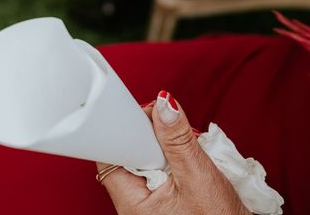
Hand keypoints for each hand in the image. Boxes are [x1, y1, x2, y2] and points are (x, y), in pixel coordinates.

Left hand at [97, 91, 249, 214]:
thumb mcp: (197, 175)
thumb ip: (178, 139)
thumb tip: (164, 104)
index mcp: (132, 203)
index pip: (111, 152)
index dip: (127, 128)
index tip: (148, 114)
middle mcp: (133, 204)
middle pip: (129, 153)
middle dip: (151, 136)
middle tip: (172, 128)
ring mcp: (145, 204)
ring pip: (144, 160)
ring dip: (164, 147)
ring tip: (184, 148)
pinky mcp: (159, 201)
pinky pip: (156, 170)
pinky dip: (170, 159)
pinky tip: (186, 160)